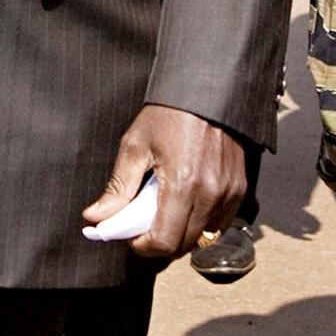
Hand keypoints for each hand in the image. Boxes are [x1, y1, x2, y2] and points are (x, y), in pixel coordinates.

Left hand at [81, 104, 246, 258]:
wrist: (208, 89)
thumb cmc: (168, 114)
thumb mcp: (135, 145)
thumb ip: (117, 187)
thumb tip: (95, 217)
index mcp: (183, 185)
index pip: (164, 241)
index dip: (143, 246)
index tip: (130, 237)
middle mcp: (211, 195)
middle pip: (184, 245)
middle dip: (160, 242)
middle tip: (143, 225)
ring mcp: (229, 194)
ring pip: (203, 237)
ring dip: (182, 233)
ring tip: (164, 211)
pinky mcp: (240, 189)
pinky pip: (220, 222)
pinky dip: (202, 222)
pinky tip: (187, 203)